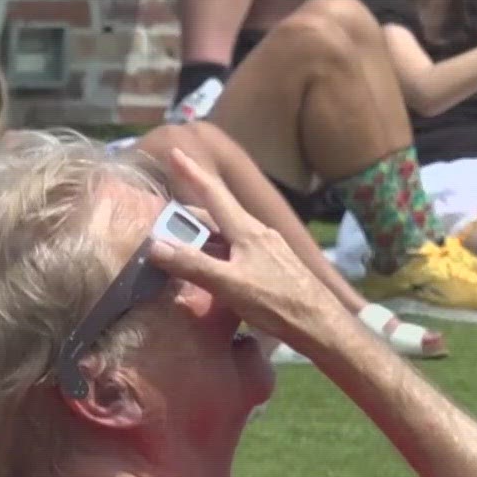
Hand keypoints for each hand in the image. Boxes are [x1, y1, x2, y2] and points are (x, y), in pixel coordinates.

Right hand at [143, 147, 357, 358]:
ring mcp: (268, 249)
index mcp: (247, 230)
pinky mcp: (274, 266)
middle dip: (191, 211)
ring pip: (229, 234)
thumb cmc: (277, 303)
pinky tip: (214, 267)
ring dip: (204, 234)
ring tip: (182, 242)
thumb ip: (193, 265)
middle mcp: (258, 233)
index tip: (175, 151)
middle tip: (166, 215)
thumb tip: (155, 246)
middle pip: (219, 214)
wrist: (321, 324)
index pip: (213, 194)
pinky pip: (239, 249)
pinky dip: (219, 251)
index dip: (192, 173)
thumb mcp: (230, 285)